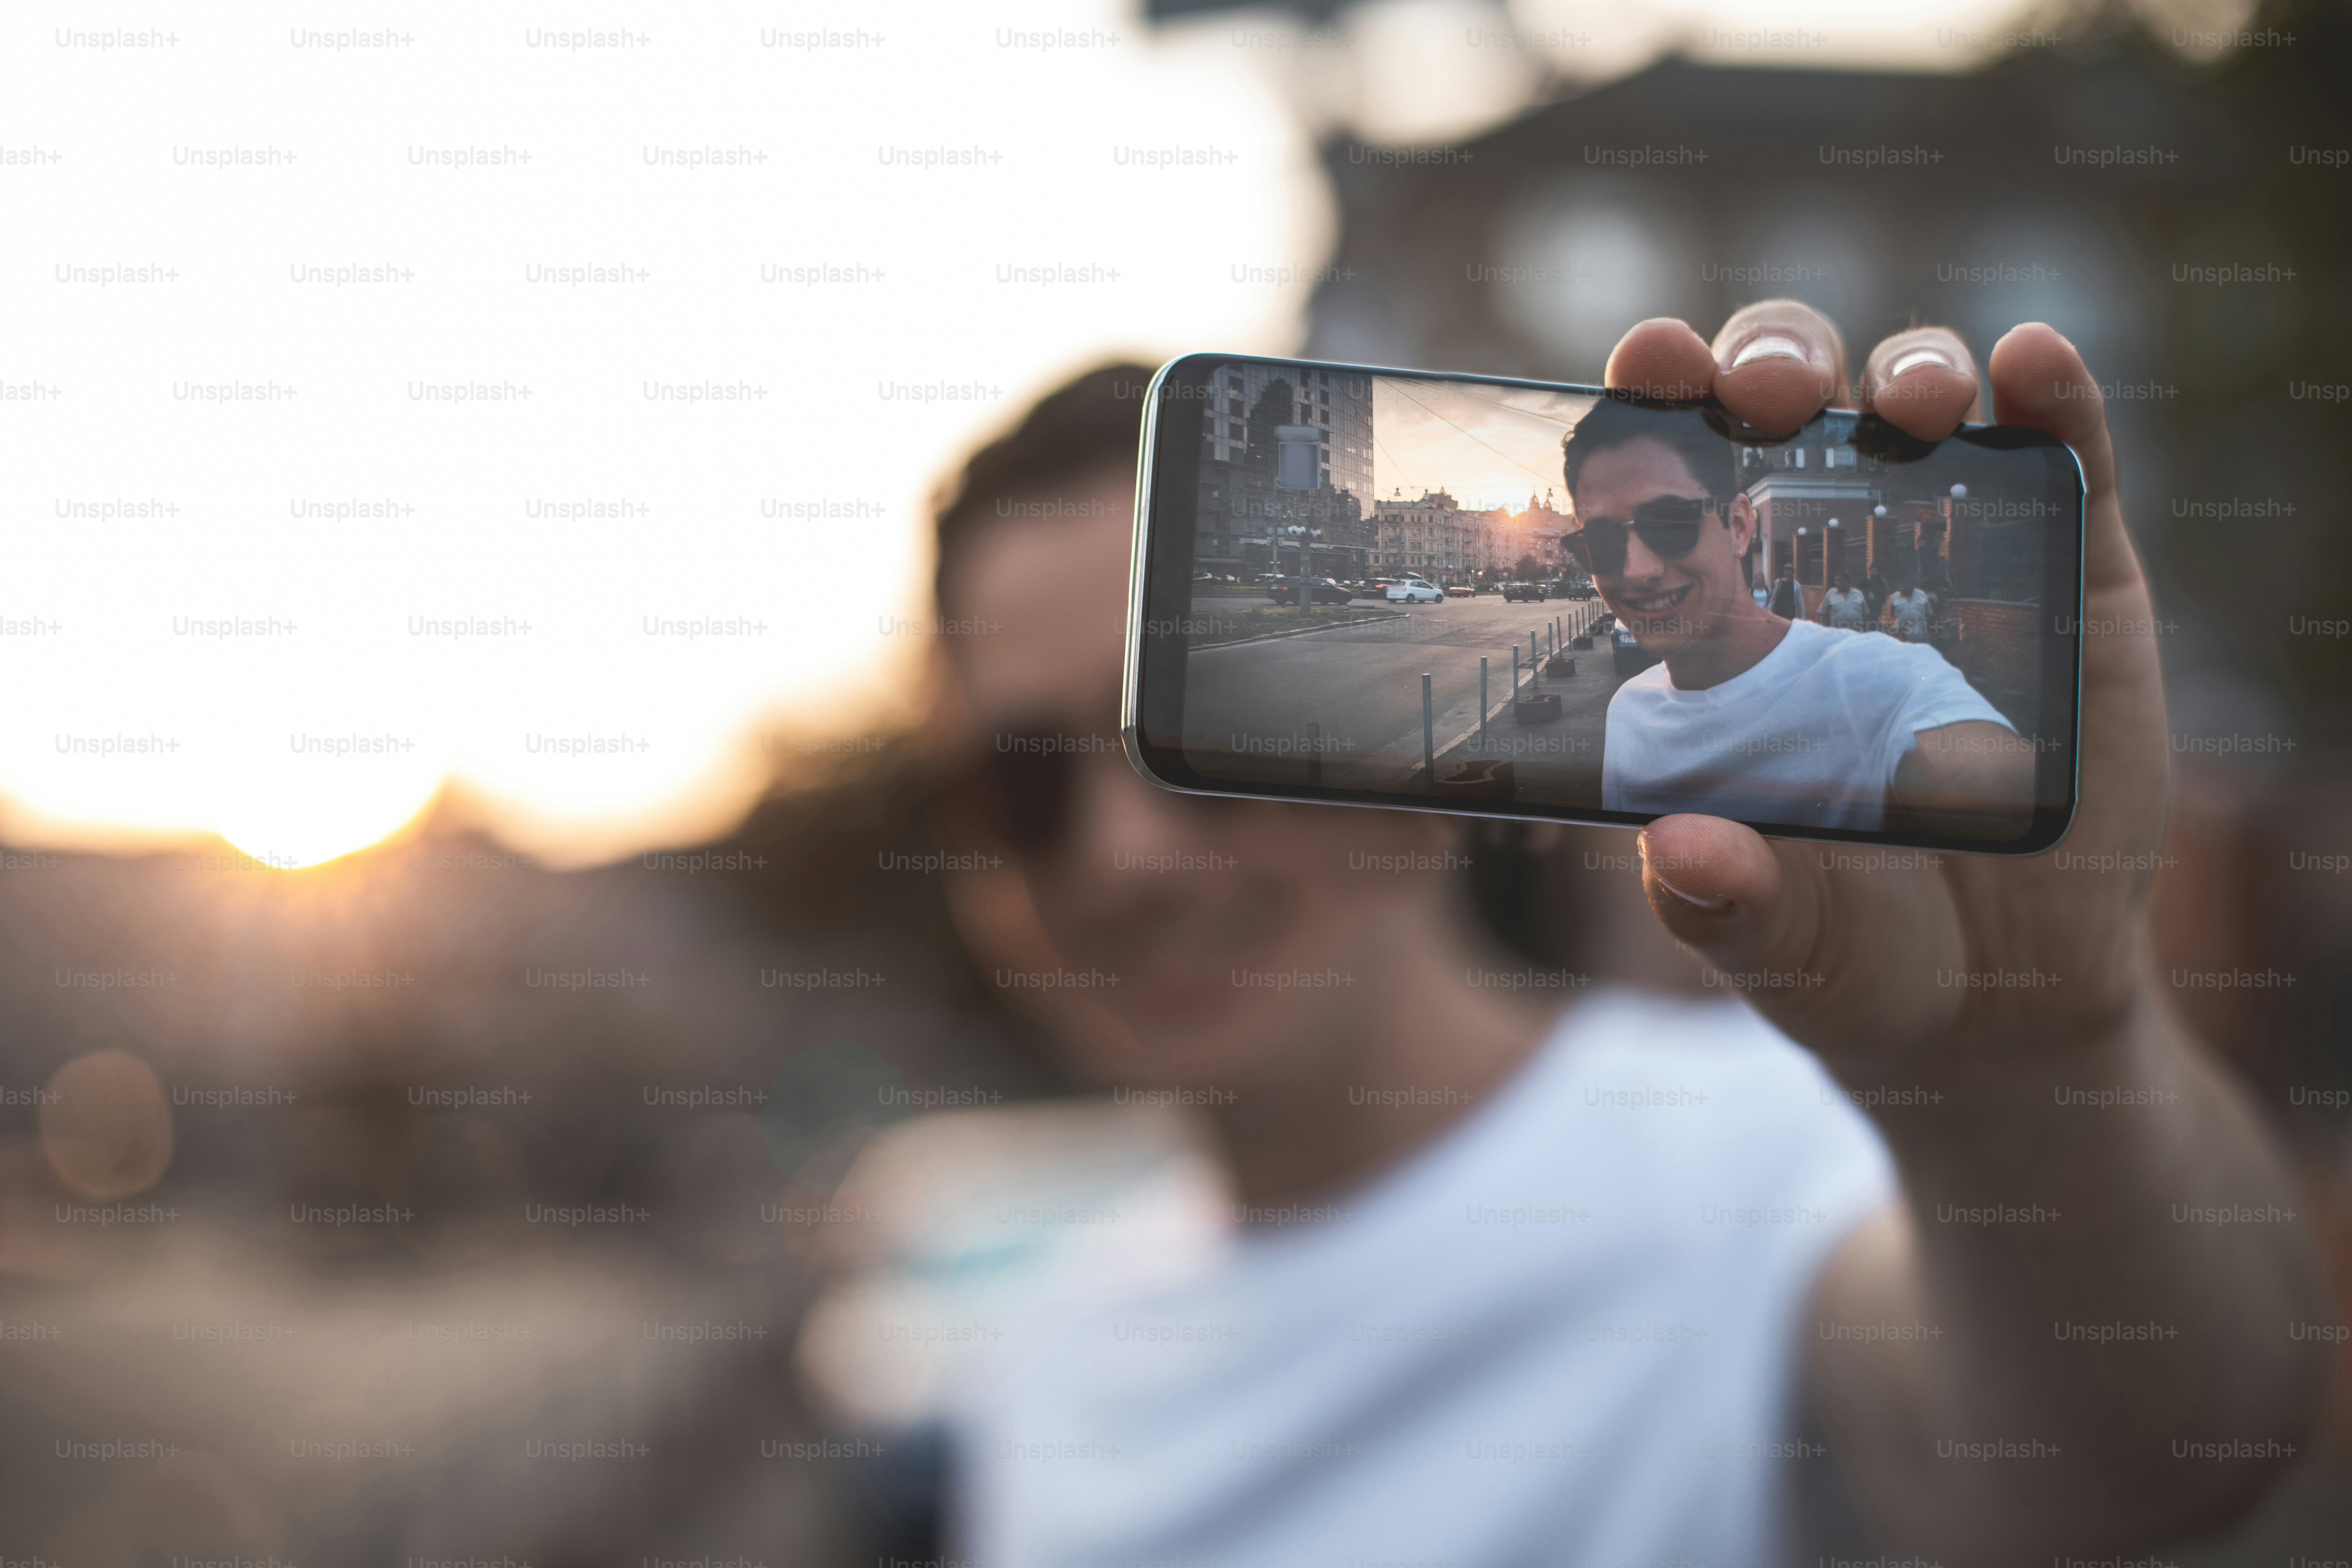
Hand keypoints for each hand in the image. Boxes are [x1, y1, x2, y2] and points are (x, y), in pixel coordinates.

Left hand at [1603, 302, 2165, 1077]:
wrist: (2001, 996)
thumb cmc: (1855, 950)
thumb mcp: (1785, 941)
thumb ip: (1727, 903)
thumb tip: (1676, 853)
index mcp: (1725, 619)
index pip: (1668, 485)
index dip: (1650, 413)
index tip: (1639, 379)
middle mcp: (1826, 558)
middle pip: (1784, 402)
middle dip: (1769, 363)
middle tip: (1764, 396)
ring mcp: (1960, 554)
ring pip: (1915, 402)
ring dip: (1906, 371)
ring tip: (1906, 405)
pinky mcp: (2075, 578)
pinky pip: (2069, 463)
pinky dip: (2056, 400)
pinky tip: (2036, 366)